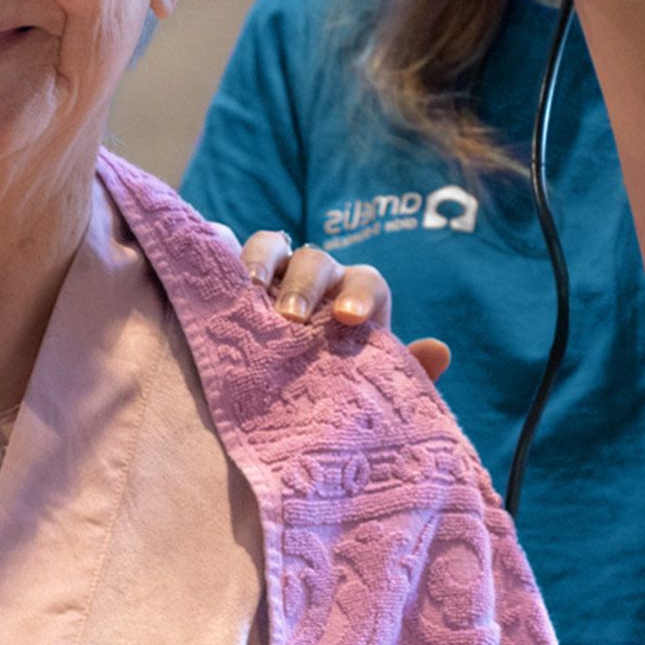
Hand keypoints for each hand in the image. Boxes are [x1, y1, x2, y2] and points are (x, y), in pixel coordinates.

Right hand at [205, 225, 451, 382]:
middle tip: (292, 318)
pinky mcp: (229, 274)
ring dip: (260, 262)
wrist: (278, 399)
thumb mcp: (366, 387)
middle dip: (306, 284)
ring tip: (249, 293)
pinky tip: (205, 266)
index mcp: (355, 299)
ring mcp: (271, 272)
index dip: (360, 294)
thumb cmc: (332, 388)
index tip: (350, 319)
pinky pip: (221, 247)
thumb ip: (404, 372)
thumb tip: (439, 350)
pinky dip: (214, 248)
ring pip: (271, 245)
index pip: (366, 282)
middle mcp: (316, 278)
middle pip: (317, 261)